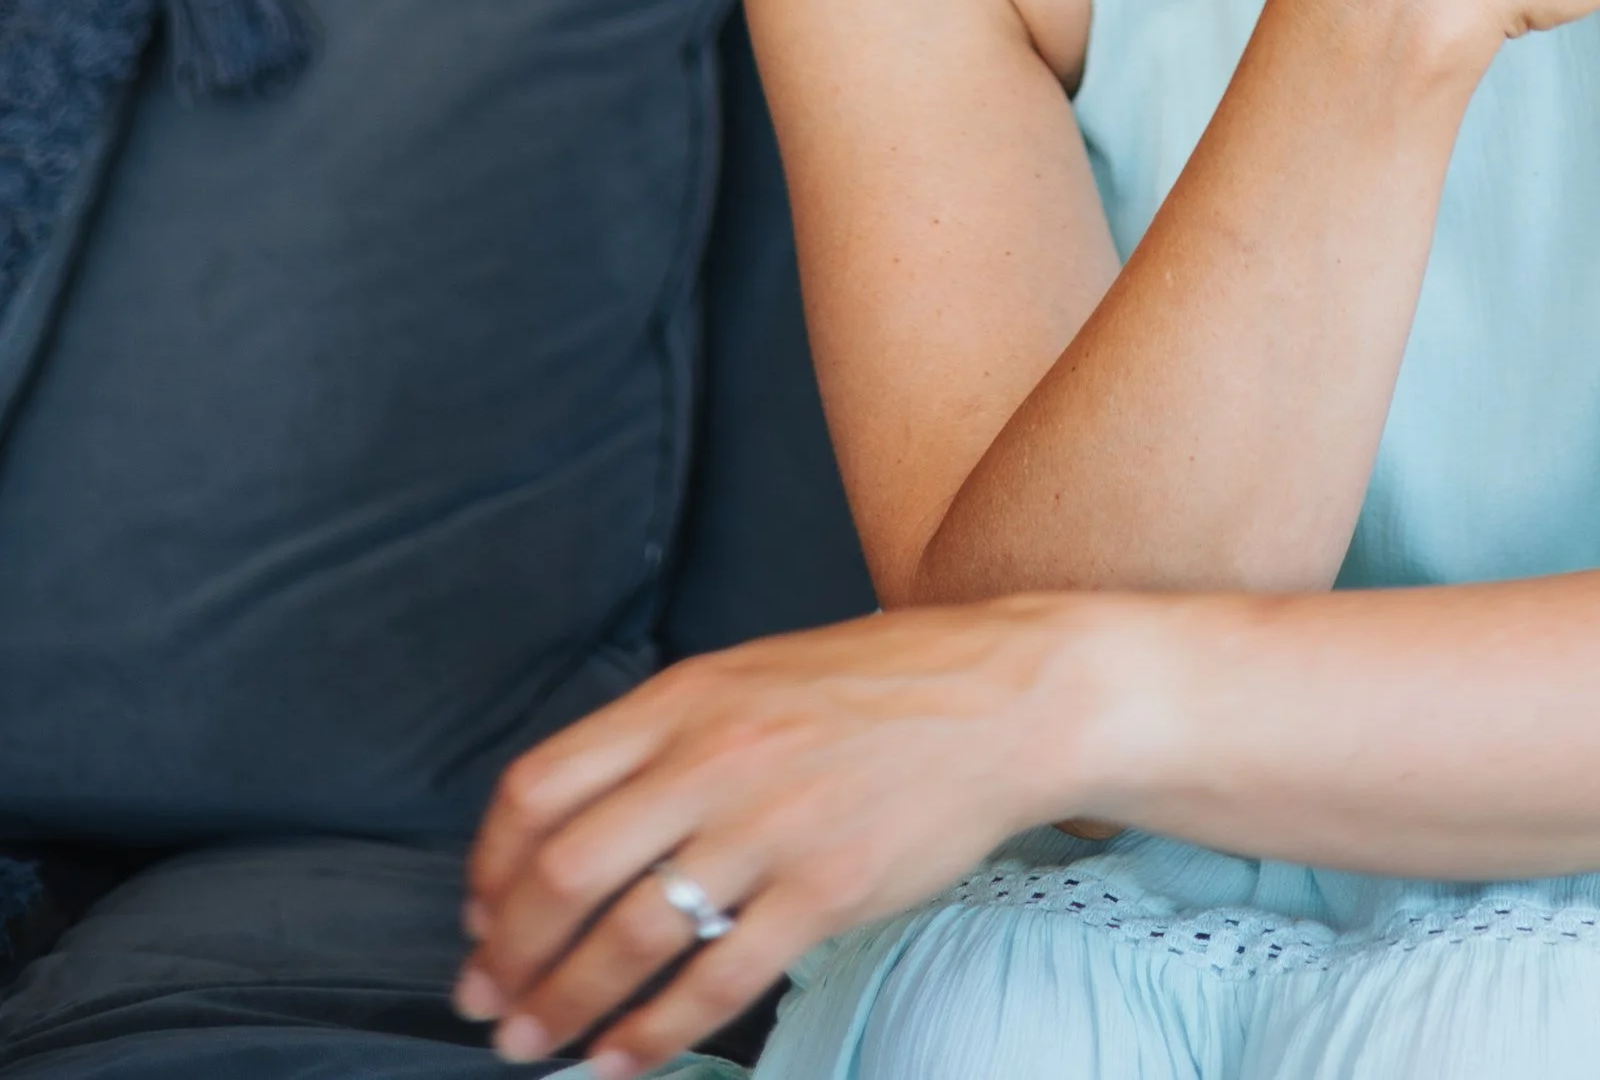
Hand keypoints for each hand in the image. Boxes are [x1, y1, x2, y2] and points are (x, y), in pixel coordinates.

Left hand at [454, 601, 1097, 1075]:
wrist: (1002, 697)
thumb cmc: (874, 689)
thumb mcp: (748, 676)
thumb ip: (665, 737)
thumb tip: (572, 822)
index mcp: (685, 698)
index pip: (541, 788)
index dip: (491, 866)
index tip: (478, 916)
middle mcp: (714, 758)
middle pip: (565, 873)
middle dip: (509, 954)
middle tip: (489, 1003)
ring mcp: (770, 828)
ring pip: (630, 938)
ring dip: (566, 1006)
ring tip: (537, 1045)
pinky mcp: (826, 891)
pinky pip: (717, 983)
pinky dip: (655, 1036)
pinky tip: (625, 1061)